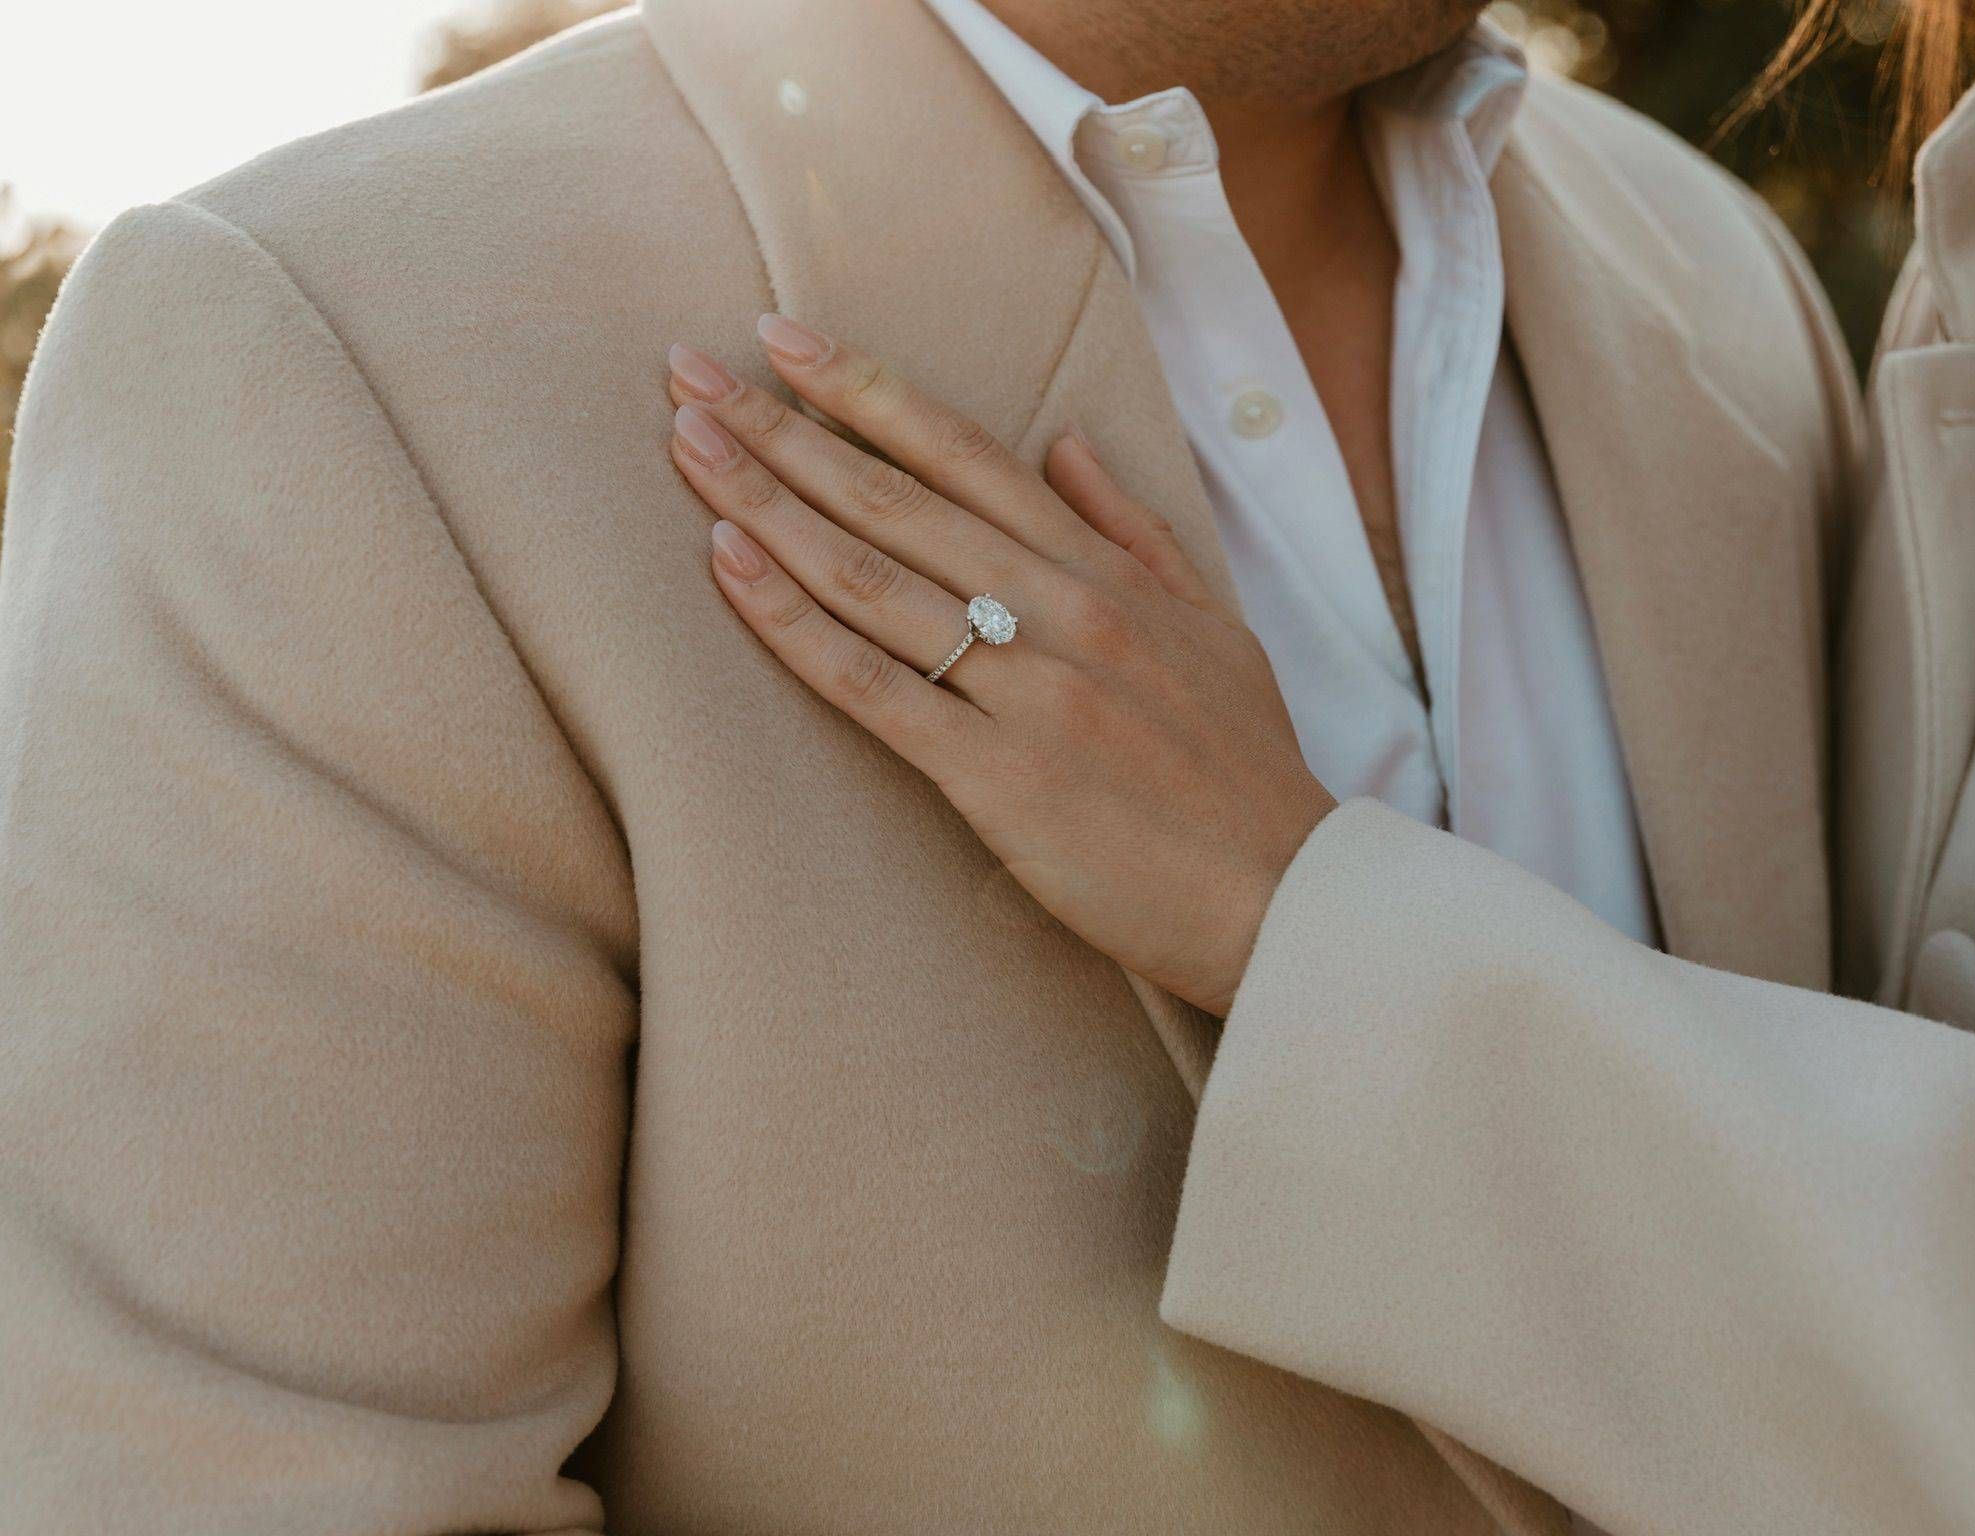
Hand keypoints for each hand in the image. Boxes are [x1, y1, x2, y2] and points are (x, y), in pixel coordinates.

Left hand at [665, 316, 1336, 1015]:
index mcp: (1102, 570)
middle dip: (781, 427)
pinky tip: (728, 566)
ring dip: (766, 502)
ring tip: (686, 444)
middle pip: (894, 497)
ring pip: (870, 575)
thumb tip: (1066, 442)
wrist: (1288, 896)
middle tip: (686, 370)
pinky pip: (872, 685)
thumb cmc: (1246, 770)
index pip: (963, 453)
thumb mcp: (1212, 624)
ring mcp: (1027, 688)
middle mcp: (1060, 608)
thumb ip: (1132, 529)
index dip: (864, 389)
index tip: (780, 336)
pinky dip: (793, 622)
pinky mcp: (998, 775)